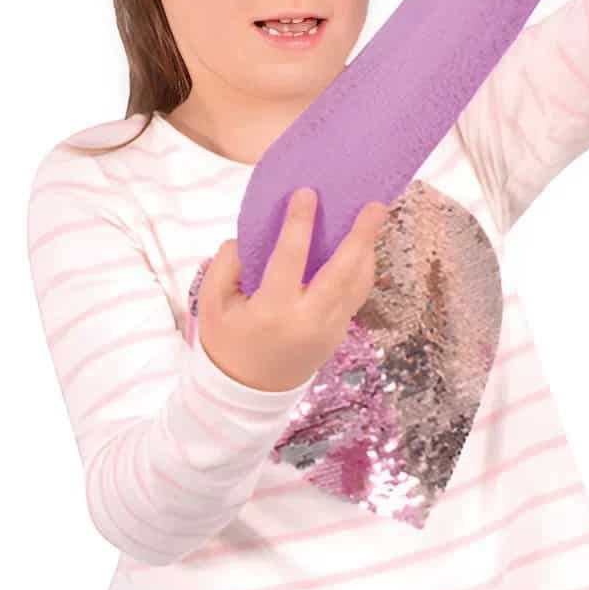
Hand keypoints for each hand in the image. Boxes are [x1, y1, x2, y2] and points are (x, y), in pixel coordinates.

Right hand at [196, 188, 389, 392]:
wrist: (247, 396)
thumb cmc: (227, 344)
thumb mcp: (212, 306)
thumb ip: (227, 266)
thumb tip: (250, 236)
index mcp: (274, 310)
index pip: (290, 258)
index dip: (299, 223)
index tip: (307, 193)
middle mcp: (309, 319)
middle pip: (343, 272)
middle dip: (361, 236)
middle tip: (376, 205)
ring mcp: (329, 330)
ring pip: (358, 284)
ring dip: (368, 250)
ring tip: (375, 219)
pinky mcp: (339, 335)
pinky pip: (356, 296)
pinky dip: (362, 270)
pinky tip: (362, 249)